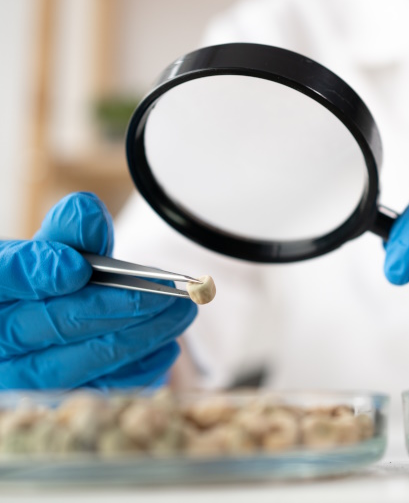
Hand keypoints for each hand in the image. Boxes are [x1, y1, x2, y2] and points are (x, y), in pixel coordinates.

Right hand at [0, 192, 196, 389]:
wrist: (46, 326)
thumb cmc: (49, 282)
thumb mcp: (53, 251)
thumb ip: (70, 230)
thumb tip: (86, 213)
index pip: (5, 277)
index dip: (37, 273)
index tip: (76, 268)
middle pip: (50, 324)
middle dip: (114, 306)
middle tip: (164, 293)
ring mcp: (19, 379)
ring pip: (77, 363)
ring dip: (137, 337)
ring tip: (180, 312)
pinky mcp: (52, 405)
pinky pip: (94, 393)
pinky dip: (135, 370)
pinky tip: (166, 346)